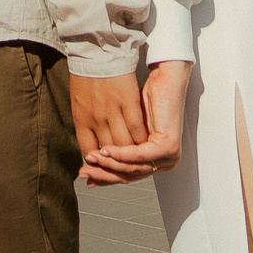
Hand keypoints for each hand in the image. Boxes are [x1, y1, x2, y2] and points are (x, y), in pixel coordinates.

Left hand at [68, 72, 146, 182]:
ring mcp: (111, 110)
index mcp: (80, 118)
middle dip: (117, 164)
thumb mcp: (78, 100)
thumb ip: (86, 121)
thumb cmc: (87, 70)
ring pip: (125, 144)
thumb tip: (94, 140)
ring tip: (139, 157)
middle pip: (109, 152)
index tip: (105, 164)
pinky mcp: (127, 100)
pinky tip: (147, 142)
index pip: (89, 151)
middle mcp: (95, 118)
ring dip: (133, 154)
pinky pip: (137, 128)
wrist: (96, 47)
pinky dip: (142, 139)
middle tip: (126, 167)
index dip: (99, 162)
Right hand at [85, 61, 188, 183]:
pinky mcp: (168, 147)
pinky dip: (123, 154)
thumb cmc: (144, 97)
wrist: (165, 76)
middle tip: (84, 172)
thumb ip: (114, 144)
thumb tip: (93, 158)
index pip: (125, 174)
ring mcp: (168, 157)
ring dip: (109, 164)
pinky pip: (141, 156)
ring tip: (92, 159)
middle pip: (127, 175)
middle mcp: (162, 162)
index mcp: (152, 159)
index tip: (85, 173)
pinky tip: (108, 151)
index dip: (104, 175)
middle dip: (103, 174)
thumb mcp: (124, 126)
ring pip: (133, 168)